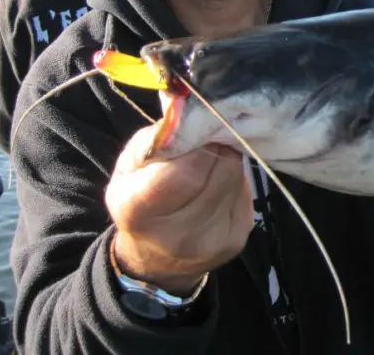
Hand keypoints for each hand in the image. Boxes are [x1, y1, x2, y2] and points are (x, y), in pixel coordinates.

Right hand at [105, 122, 253, 294]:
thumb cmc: (138, 202)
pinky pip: (245, 192)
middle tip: (202, 144)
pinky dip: (233, 181)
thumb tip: (186, 111)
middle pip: (220, 169)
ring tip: (207, 166)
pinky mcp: (237, 240)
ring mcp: (213, 241)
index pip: (189, 168)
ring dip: (225, 161)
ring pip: (236, 176)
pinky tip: (216, 186)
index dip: (196, 142)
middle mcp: (180, 235)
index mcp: (141, 211)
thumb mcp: (128, 168)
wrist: (155, 260)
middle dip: (214, 147)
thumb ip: (155, 139)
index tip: (192, 133)